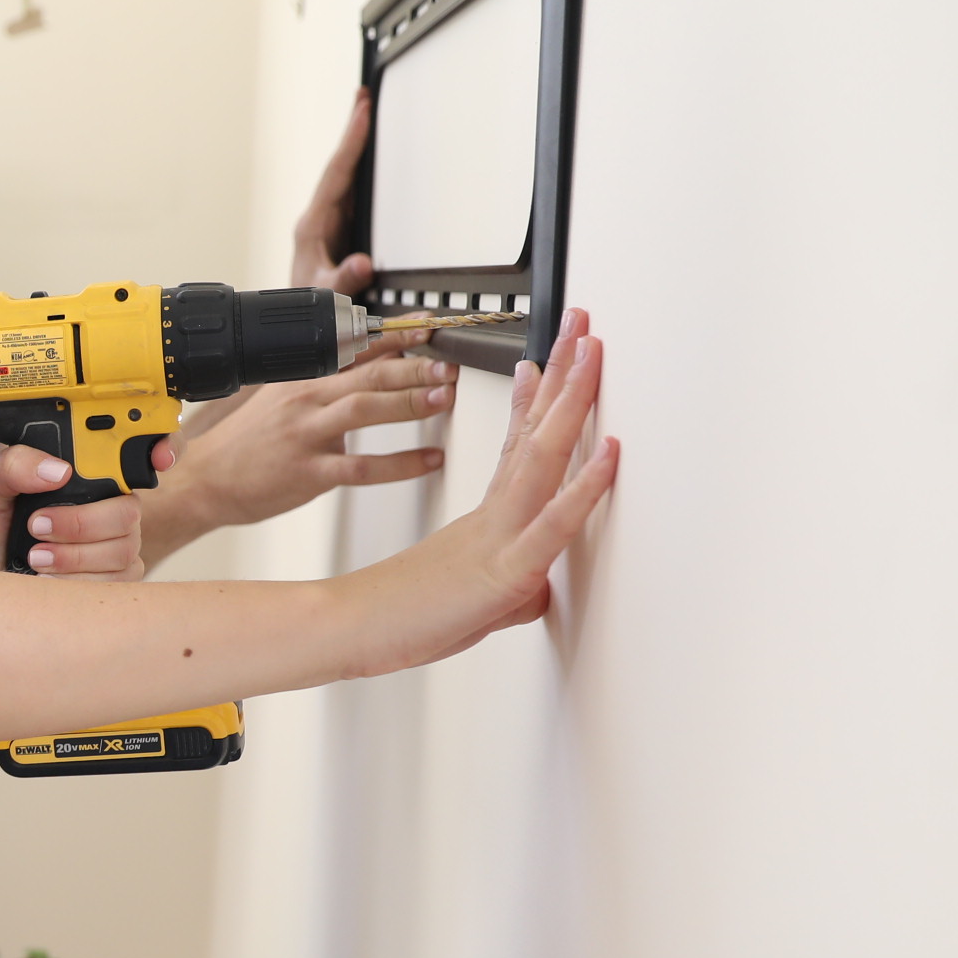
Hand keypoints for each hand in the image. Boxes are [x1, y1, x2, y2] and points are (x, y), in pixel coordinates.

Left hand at [0, 445, 153, 580]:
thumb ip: (13, 465)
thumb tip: (58, 470)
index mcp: (89, 474)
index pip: (141, 451)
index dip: (167, 446)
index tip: (159, 457)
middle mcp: (111, 505)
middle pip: (128, 510)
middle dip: (81, 522)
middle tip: (38, 525)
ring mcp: (118, 543)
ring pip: (121, 548)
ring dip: (72, 555)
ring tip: (35, 555)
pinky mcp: (117, 578)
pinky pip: (114, 580)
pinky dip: (75, 580)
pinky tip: (48, 577)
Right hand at [161, 347, 457, 532]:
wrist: (205, 480)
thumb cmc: (247, 443)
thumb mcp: (280, 399)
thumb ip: (324, 381)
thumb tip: (374, 362)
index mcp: (302, 377)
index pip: (356, 347)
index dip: (397, 334)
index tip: (431, 326)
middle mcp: (305, 399)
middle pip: (367, 374)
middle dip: (413, 365)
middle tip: (449, 363)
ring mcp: (306, 435)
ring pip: (364, 409)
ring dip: (408, 402)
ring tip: (444, 398)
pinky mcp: (308, 472)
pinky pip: (360, 467)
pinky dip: (399, 464)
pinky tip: (428, 461)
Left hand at [291, 89, 372, 292]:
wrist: (300, 323)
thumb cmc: (309, 308)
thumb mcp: (328, 297)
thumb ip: (343, 281)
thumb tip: (363, 263)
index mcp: (313, 227)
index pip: (336, 176)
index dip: (350, 143)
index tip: (362, 112)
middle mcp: (318, 219)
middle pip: (338, 166)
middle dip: (352, 131)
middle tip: (363, 94)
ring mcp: (327, 222)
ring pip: (343, 175)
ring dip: (355, 144)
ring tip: (366, 111)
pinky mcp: (337, 229)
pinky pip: (350, 189)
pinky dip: (360, 166)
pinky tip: (369, 154)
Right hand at [348, 312, 618, 675]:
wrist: (347, 627)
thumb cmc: (399, 616)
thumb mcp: (469, 603)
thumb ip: (508, 592)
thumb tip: (533, 593)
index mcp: (486, 516)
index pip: (517, 446)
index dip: (536, 400)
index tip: (545, 361)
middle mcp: (496, 514)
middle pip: (538, 434)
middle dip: (563, 376)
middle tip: (581, 329)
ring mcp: (502, 535)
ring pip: (545, 458)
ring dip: (572, 401)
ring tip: (590, 354)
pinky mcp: (508, 567)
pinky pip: (554, 523)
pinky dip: (585, 487)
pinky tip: (610, 453)